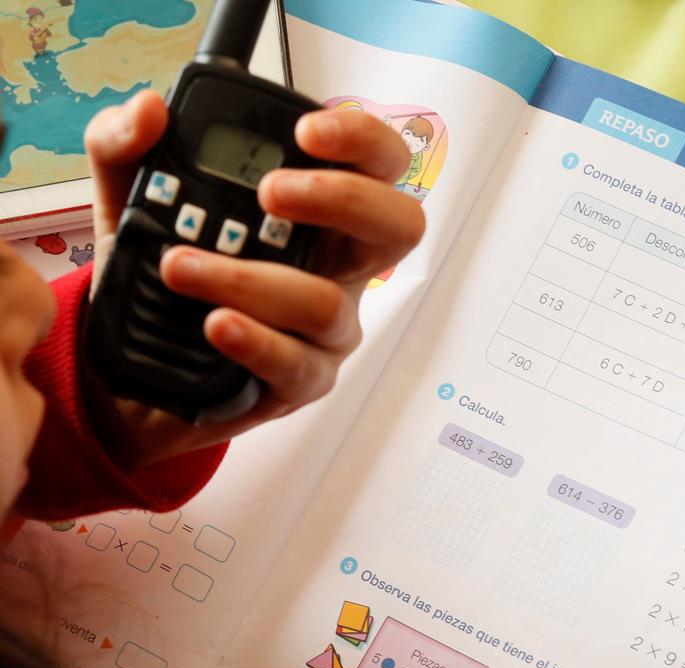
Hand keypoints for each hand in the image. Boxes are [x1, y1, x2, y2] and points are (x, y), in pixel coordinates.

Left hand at [83, 90, 422, 467]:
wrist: (132, 372)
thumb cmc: (159, 279)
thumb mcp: (131, 203)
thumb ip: (125, 148)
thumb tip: (146, 111)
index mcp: (319, 210)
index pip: (377, 163)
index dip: (361, 140)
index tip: (305, 132)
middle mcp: (339, 265)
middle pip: (401, 227)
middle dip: (344, 200)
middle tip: (271, 193)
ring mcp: (328, 327)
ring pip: (327, 303)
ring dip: (251, 279)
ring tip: (181, 267)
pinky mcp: (303, 380)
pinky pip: (298, 363)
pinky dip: (255, 340)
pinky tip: (216, 323)